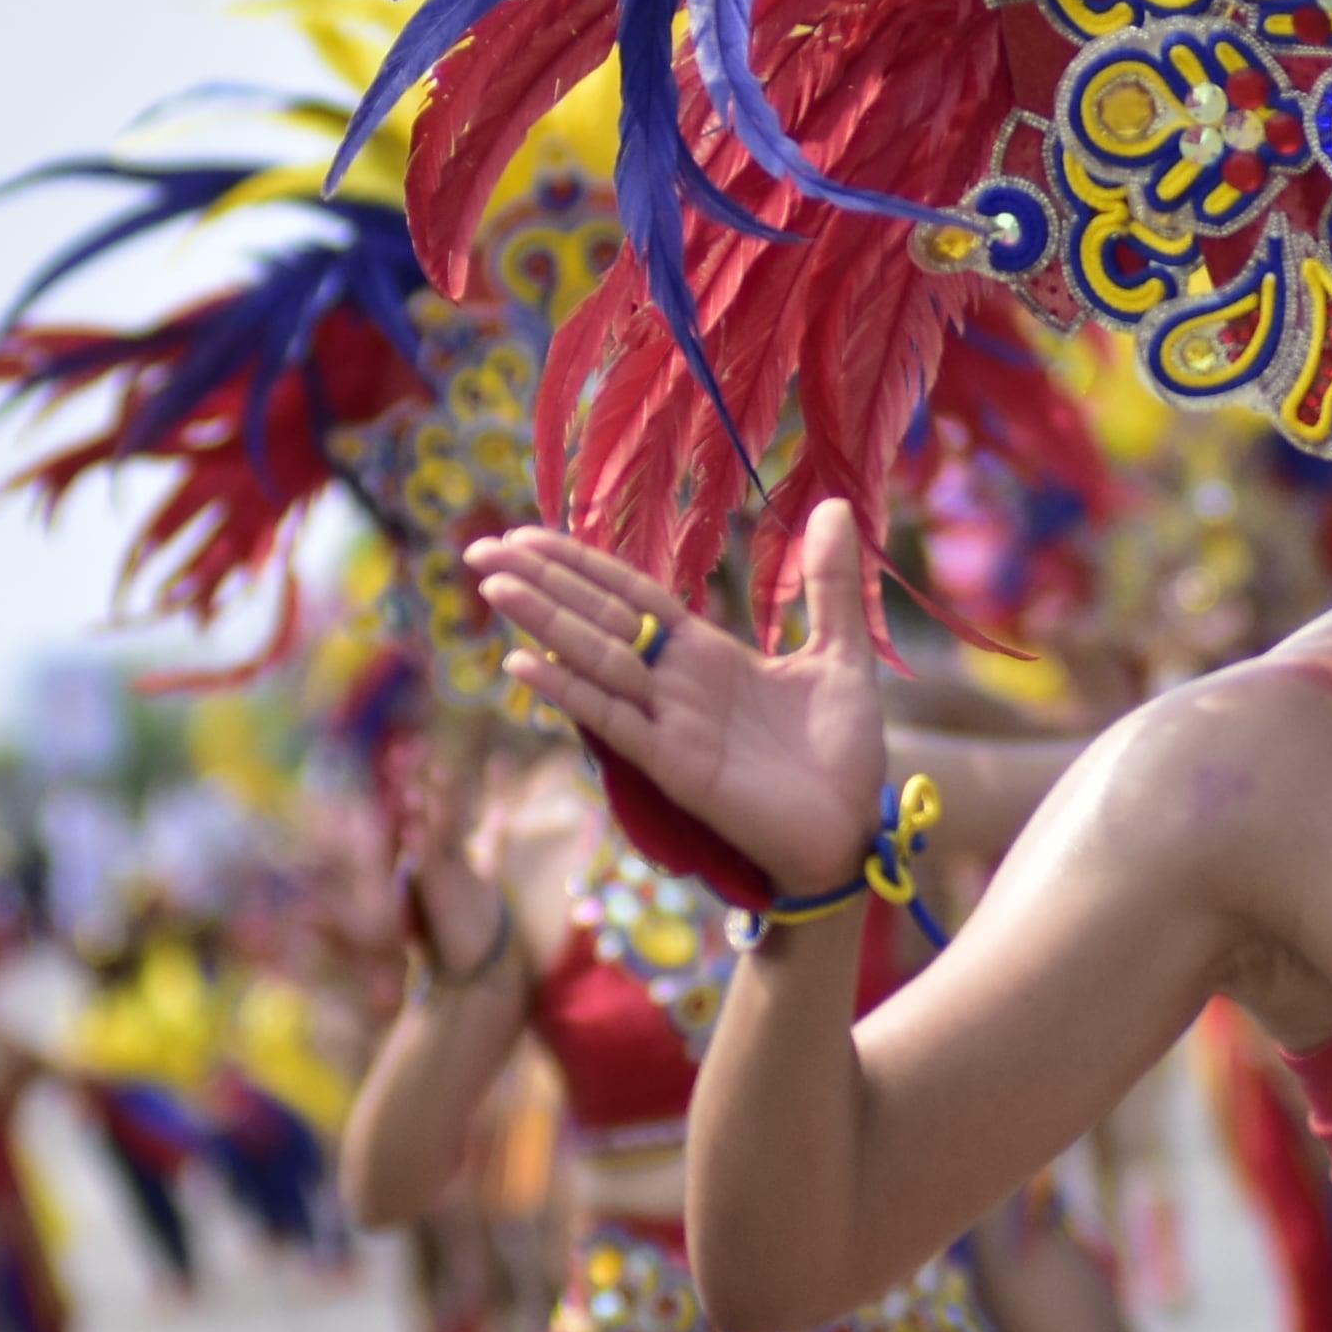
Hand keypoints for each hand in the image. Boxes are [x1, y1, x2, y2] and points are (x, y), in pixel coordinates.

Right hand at [470, 503, 887, 895]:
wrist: (852, 827)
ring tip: (495, 589)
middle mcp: (676, 683)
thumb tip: (832, 504)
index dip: (580, 565)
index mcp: (707, 653)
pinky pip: (613, 721)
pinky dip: (570, 693)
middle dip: (542, 585)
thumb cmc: (843, 749)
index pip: (629, 596)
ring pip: (595, 662)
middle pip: (598, 621)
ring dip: (546, 626)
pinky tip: (524, 665)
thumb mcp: (840, 652)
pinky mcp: (674, 765)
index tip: (527, 534)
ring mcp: (669, 723)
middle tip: (480, 552)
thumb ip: (830, 582)